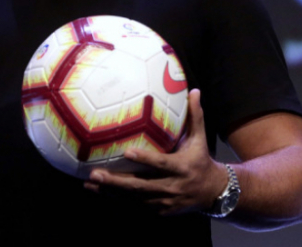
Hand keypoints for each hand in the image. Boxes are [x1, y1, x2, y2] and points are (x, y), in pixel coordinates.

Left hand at [84, 89, 229, 215]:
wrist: (212, 193)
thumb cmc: (201, 160)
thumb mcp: (200, 139)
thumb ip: (195, 116)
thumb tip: (194, 91)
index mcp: (182, 167)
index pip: (162, 164)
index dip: (145, 160)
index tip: (126, 152)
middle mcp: (172, 186)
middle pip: (141, 186)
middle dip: (117, 181)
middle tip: (95, 173)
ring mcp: (164, 201)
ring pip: (134, 198)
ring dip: (111, 191)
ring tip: (89, 183)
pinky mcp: (159, 210)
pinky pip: (135, 205)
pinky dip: (117, 200)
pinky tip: (99, 191)